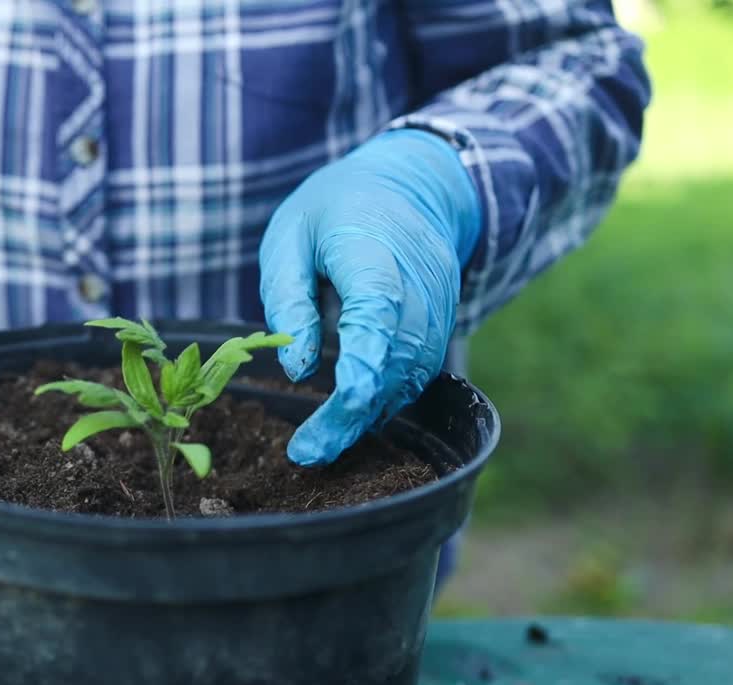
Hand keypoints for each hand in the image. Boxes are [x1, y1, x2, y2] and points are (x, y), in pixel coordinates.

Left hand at [259, 129, 480, 464]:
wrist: (411, 183)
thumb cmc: (335, 209)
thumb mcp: (290, 238)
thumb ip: (288, 300)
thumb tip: (296, 370)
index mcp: (373, 251)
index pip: (376, 312)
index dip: (363, 363)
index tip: (339, 404)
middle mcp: (418, 284)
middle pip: (395, 358)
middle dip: (354, 412)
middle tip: (307, 452)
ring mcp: (438, 306)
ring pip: (412, 374)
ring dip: (370, 414)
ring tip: (320, 445)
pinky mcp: (443, 323)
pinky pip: (420, 371)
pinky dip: (388, 398)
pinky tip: (352, 417)